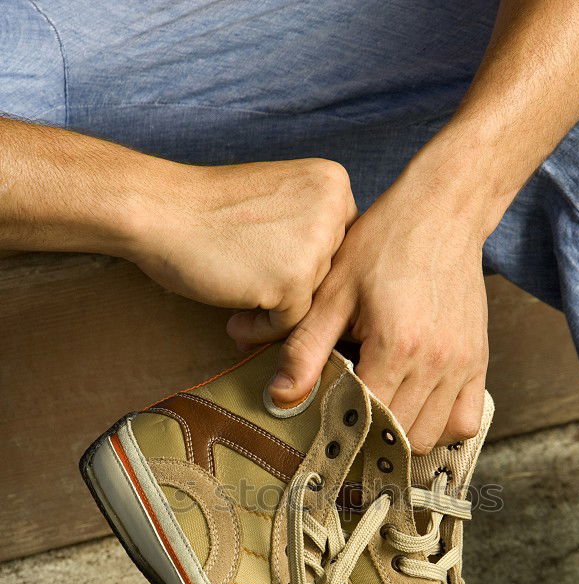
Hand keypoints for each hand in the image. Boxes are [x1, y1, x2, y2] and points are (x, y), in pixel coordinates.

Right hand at [131, 158, 356, 335]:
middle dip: (294, 293)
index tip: (276, 274)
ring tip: (239, 309)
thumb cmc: (207, 211)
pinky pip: (291, 324)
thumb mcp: (278, 201)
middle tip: (256, 298)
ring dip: (277, 313)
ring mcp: (315, 246)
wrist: (159, 211)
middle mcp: (332, 210)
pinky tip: (235, 320)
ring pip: (313, 301)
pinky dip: (262, 330)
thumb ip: (311, 227)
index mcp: (333, 183)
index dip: (310, 268)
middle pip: (331, 275)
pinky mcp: (293, 281)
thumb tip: (337, 282)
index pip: (342, 245)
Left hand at [227, 147, 490, 450]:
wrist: (442, 209)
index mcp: (396, 347)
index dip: (340, 428)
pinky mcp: (479, 361)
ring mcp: (462, 365)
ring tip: (379, 409)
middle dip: (368, 434)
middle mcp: (436, 363)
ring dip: (402, 434)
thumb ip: (305, 348)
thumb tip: (278, 395)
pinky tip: (415, 405)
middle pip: (397, 437)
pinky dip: (441, 426)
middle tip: (347, 414)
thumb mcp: (333, 291)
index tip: (324, 420)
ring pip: (431, 437)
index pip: (366, 419)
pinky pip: (464, 421)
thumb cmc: (384, 243)